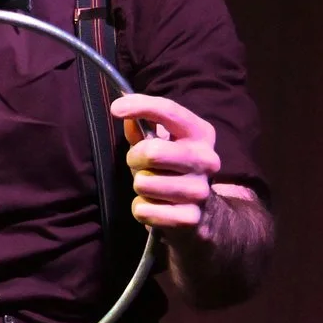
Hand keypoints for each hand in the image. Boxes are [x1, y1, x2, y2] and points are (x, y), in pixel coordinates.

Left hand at [111, 94, 220, 234]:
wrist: (201, 216)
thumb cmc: (172, 171)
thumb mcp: (160, 144)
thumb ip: (141, 127)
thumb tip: (123, 103)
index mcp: (201, 134)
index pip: (169, 111)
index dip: (140, 106)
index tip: (116, 108)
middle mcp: (207, 160)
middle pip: (152, 151)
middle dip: (135, 159)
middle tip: (140, 166)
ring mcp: (200, 190)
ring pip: (144, 183)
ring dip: (140, 186)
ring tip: (152, 188)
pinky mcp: (189, 218)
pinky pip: (144, 210)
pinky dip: (141, 209)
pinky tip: (155, 208)